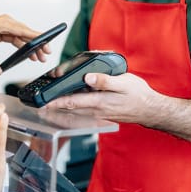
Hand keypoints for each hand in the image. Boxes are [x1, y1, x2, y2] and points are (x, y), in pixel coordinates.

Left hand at [0, 15, 50, 74]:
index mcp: (1, 23)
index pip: (21, 30)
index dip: (34, 36)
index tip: (44, 40)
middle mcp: (6, 22)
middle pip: (26, 32)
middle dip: (37, 43)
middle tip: (47, 52)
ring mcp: (7, 26)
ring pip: (24, 36)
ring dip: (32, 46)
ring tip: (40, 57)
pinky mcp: (7, 30)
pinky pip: (19, 38)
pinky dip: (25, 46)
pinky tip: (31, 54)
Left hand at [43, 72, 160, 124]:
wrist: (150, 110)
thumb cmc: (139, 96)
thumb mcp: (123, 83)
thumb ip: (104, 81)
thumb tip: (87, 78)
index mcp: (98, 101)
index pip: (71, 102)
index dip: (54, 102)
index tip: (41, 103)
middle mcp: (96, 109)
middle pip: (69, 107)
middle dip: (54, 104)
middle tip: (40, 101)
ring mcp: (99, 112)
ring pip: (75, 108)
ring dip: (62, 104)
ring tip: (50, 99)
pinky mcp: (102, 112)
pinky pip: (83, 109)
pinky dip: (74, 105)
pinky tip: (71, 99)